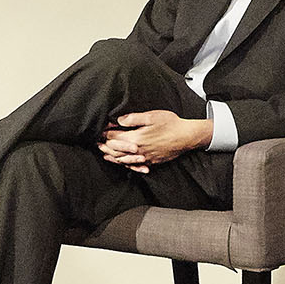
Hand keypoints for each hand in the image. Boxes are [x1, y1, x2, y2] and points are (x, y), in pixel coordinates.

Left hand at [97, 110, 211, 172]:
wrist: (188, 137)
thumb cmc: (171, 124)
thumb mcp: (151, 116)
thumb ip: (132, 119)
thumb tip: (118, 120)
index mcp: (136, 139)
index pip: (114, 138)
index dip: (105, 133)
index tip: (100, 129)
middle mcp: (138, 151)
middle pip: (115, 151)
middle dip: (104, 146)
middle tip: (96, 141)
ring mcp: (144, 158)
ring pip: (123, 160)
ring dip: (111, 156)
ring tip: (103, 152)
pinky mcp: (151, 162)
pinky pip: (134, 166)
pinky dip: (124, 164)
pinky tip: (120, 162)